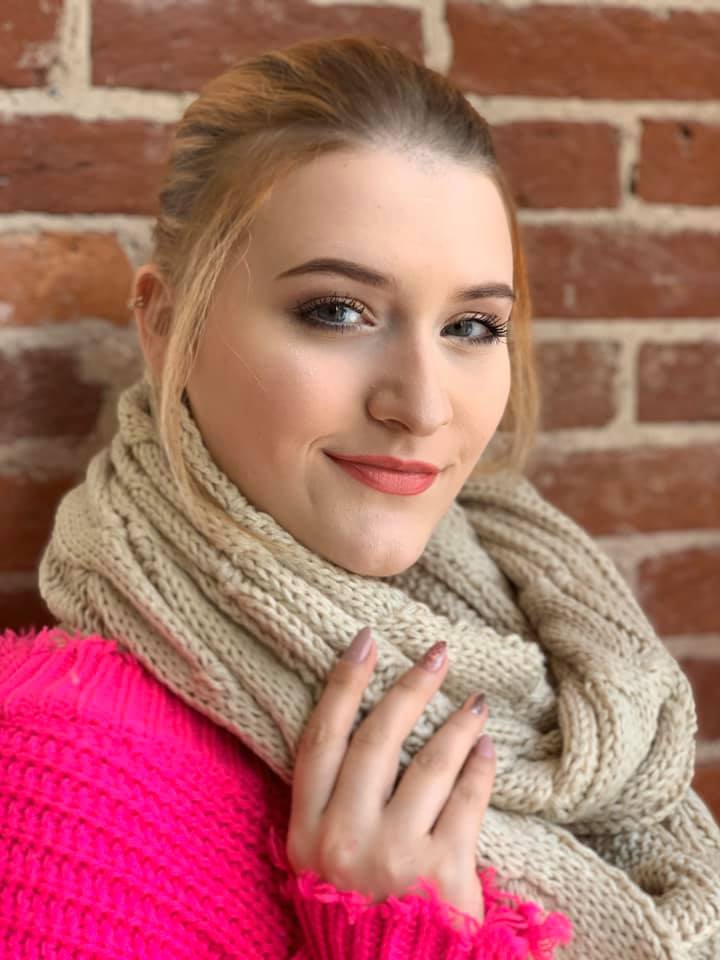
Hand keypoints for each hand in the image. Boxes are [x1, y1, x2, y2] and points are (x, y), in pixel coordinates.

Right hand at [288, 625, 495, 923]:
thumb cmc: (357, 918)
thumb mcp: (321, 867)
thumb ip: (331, 808)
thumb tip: (365, 727)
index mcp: (308, 834)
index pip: (321, 741)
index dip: (342, 686)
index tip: (364, 642)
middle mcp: (344, 838)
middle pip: (377, 740)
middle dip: (408, 688)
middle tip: (436, 654)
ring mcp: (394, 854)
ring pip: (429, 763)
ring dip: (456, 724)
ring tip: (475, 701)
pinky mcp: (442, 872)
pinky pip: (467, 801)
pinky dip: (479, 769)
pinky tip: (487, 750)